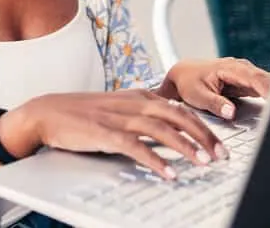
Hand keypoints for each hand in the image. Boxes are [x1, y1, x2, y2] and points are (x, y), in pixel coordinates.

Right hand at [2, 90, 226, 179]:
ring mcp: (120, 118)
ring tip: (203, 162)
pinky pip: (136, 147)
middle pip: (178, 116)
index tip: (220, 143)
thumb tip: (172, 127)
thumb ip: (144, 114)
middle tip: (221, 155)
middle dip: (203, 135)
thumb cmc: (84, 113)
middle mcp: (134, 104)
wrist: (48, 112)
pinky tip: (168, 172)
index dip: (203, 125)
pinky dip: (155, 160)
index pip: (180, 108)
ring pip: (162, 130)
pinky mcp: (105, 134)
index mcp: (140, 96)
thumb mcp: (120, 108)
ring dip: (186, 147)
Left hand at [157, 58, 269, 119]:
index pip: (256, 78)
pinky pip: (267, 89)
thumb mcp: (197, 95)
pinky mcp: (250, 84)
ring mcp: (248, 76)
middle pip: (269, 80)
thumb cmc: (189, 82)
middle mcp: (244, 70)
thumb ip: (214, 103)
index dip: (269, 89)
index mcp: (231, 69)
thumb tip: (230, 112)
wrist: (184, 74)